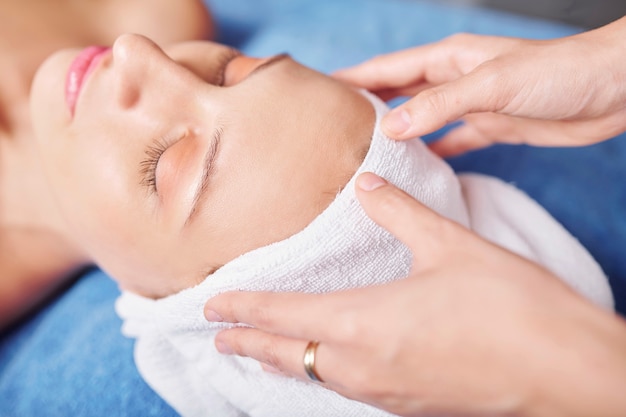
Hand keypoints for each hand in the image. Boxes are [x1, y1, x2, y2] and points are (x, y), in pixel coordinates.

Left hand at [205, 173, 625, 416]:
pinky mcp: (410, 404)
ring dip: (281, 359)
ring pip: (313, 376)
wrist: (567, 371)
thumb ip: (399, 212)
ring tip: (259, 349)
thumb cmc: (513, 307)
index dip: (243, 309)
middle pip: (287, 354)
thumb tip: (366, 181)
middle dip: (248, 342)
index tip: (210, 305)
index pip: (283, 315)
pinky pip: (345, 389)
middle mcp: (365, 365)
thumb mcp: (451, 245)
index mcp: (366, 324)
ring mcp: (386, 391)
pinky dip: (318, 373)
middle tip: (218, 334)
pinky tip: (324, 366)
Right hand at [334, 17, 625, 156]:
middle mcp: (454, 81)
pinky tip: (417, 168)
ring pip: (421, 120)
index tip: (319, 91)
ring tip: (364, 152)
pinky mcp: (492, 128)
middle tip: (334, 128)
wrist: (612, 90)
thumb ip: (439, 105)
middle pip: (398, 93)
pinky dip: (433, 154)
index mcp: (448, 60)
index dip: (352, 78)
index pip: (387, 68)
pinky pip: (452, 142)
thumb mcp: (491, 85)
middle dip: (366, 106)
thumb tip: (390, 128)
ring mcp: (472, 106)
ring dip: (395, 133)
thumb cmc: (558, 73)